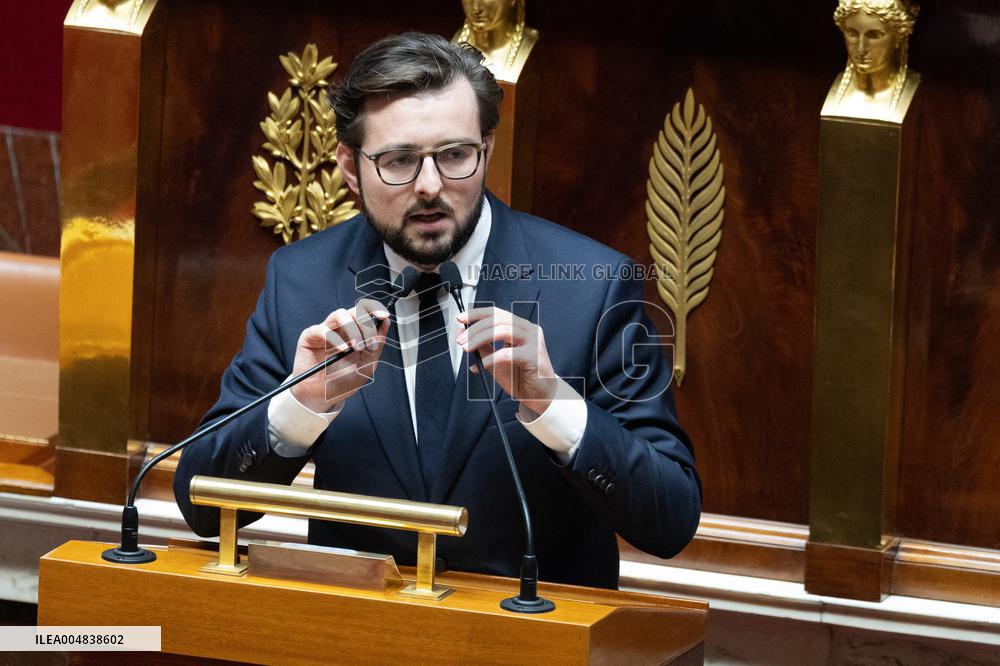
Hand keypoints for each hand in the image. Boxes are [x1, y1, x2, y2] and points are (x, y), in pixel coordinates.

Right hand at [289, 298, 389, 412]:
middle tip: (369, 343)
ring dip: (353, 329)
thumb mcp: (367, 365)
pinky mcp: (310, 336)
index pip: (365, 312)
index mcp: (354, 332)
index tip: (384, 316)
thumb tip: (386, 323)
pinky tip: (342, 350)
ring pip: (340, 314)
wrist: (321, 397)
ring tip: (357, 347)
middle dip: (366, 324)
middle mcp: (340, 329)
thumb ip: (378, 344)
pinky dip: (335, 338)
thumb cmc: (342, 381)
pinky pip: (322, 329)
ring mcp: (325, 330)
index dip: (375, 309)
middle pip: (355, 311)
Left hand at [456, 307, 557, 413]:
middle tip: (461, 340)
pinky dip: (492, 358)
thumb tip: (463, 335)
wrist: (538, 396)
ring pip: (503, 330)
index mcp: (520, 327)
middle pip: (498, 320)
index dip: (477, 314)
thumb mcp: (495, 359)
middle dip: (475, 329)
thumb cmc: (520, 377)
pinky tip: (484, 364)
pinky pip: (508, 353)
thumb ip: (483, 346)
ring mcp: (533, 341)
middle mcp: (529, 330)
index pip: (496, 313)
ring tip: (467, 349)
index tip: (460, 318)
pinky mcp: (534, 356)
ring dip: (480, 338)